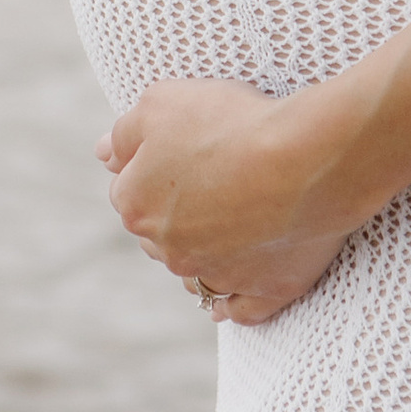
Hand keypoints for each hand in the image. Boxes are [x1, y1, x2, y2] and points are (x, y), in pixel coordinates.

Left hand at [97, 77, 354, 326]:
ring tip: (224, 233)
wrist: (306, 157)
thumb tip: (104, 153)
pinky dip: (232, 306)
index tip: (179, 153)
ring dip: (200, 257)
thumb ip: (125, 131)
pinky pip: (239, 309)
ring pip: (195, 273)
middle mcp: (169, 249)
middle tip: (208, 184)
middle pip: (159, 235)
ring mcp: (216, 274)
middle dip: (174, 215)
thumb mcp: (163, 101)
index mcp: (138, 205)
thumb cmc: (233, 123)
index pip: (127, 192)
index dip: (151, 169)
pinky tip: (227, 305)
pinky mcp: (263, 291)